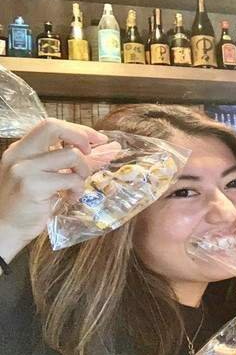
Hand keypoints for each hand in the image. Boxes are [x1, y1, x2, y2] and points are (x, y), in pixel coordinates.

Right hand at [0, 118, 107, 259]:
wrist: (4, 229)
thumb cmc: (26, 204)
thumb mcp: (42, 176)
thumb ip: (66, 161)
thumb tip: (106, 148)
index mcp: (20, 149)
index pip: (50, 125)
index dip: (78, 129)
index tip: (98, 138)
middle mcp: (19, 154)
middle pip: (54, 128)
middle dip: (81, 137)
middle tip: (90, 153)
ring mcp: (24, 169)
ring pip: (70, 155)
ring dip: (83, 171)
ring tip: (76, 185)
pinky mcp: (32, 186)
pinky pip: (70, 179)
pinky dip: (78, 189)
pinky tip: (70, 197)